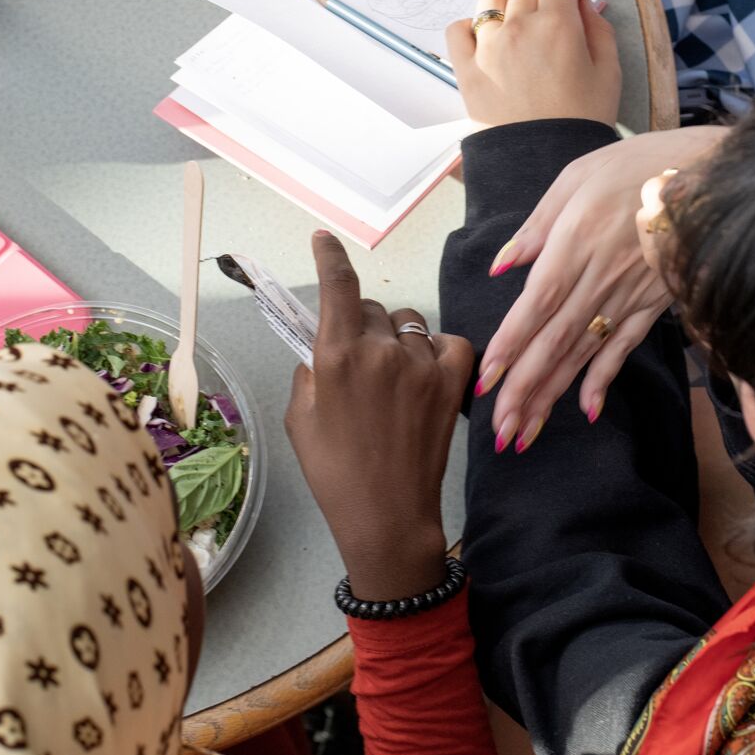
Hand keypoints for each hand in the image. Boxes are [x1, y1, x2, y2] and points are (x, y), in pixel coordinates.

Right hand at [285, 232, 474, 601]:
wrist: (387, 516)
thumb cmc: (335, 473)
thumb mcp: (301, 419)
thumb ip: (310, 372)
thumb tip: (323, 348)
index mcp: (336, 356)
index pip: (336, 286)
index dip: (330, 256)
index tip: (324, 238)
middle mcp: (380, 350)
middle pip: (370, 308)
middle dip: (360, 325)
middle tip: (359, 363)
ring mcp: (422, 363)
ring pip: (408, 323)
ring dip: (397, 339)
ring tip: (392, 379)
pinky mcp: (453, 380)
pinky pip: (447, 341)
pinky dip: (436, 351)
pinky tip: (425, 374)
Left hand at [445, 0, 619, 129]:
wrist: (544, 162)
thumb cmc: (581, 121)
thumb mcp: (609, 72)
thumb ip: (598, 29)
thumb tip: (584, 4)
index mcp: (558, 26)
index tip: (571, 1)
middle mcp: (520, 29)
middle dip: (542, 0)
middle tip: (550, 27)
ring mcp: (488, 47)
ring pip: (491, 2)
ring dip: (507, 10)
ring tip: (519, 36)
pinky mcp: (466, 69)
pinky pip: (458, 30)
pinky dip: (470, 30)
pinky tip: (487, 44)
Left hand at [477, 126, 728, 449]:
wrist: (709, 174)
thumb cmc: (636, 167)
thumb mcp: (576, 178)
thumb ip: (537, 226)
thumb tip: (502, 266)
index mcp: (575, 243)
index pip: (536, 305)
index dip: (511, 345)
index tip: (487, 381)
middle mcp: (600, 278)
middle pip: (556, 341)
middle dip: (525, 389)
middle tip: (502, 431)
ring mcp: (629, 296)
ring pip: (584, 353)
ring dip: (553, 395)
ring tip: (527, 432)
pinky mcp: (653, 304)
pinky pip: (624, 347)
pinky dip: (605, 379)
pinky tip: (586, 408)